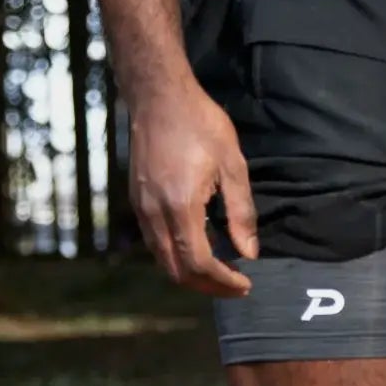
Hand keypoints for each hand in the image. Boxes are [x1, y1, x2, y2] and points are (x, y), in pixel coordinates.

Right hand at [131, 79, 255, 295]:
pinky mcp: (137, 201)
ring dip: (191, 275)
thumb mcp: (233, 166)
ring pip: (162, 261)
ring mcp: (141, 208)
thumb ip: (241, 213)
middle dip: (207, 286)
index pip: (199, 263)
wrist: (159, 98)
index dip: (223, 282)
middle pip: (177, 271)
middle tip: (235, 286)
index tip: (245, 285)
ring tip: (221, 273)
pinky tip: (200, 249)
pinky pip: (155, 243)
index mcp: (181, 205)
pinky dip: (177, 257)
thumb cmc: (201, 125)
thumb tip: (249, 253)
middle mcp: (155, 213)